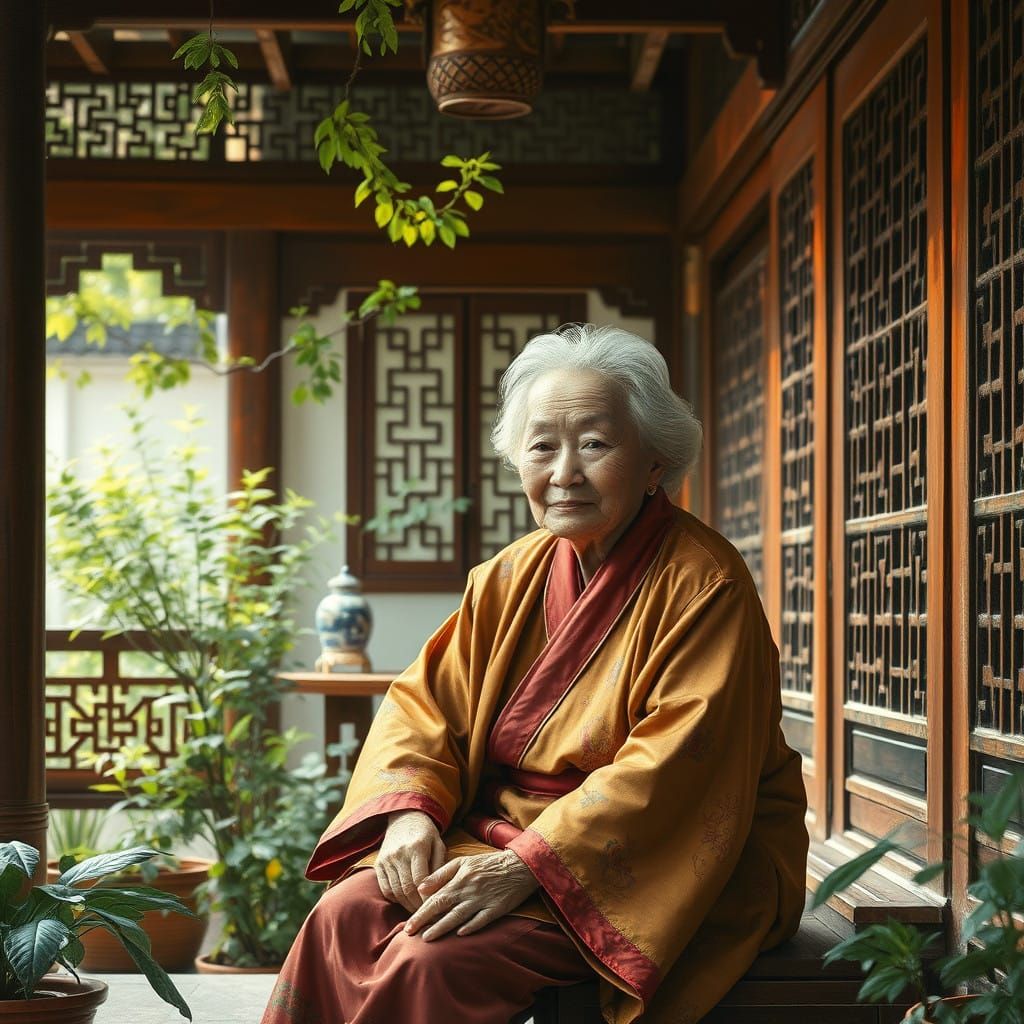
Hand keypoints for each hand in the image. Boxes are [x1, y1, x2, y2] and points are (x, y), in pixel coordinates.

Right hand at [375, 810, 445, 911]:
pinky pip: (385, 888)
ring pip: (395, 891)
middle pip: (407, 889)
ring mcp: (386, 860)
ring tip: (418, 912)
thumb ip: (440, 866)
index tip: (435, 908)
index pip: (420, 881)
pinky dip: (395, 898)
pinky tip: (405, 902)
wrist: (404, 817)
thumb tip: (439, 891)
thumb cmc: (426, 833)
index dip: (427, 898)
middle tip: (427, 915)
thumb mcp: (438, 844)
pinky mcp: (378, 864)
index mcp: (416, 848)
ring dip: (407, 905)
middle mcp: (399, 854)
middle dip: (417, 906)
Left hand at [404, 850, 538, 940]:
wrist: (519, 865)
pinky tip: (460, 934)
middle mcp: (468, 890)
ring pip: (458, 915)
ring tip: (427, 938)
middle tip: (410, 933)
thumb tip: (421, 887)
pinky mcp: (496, 908)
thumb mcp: (463, 862)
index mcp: (459, 878)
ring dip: (442, 927)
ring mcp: (482, 900)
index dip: (420, 911)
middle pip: (443, 907)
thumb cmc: (488, 864)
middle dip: (425, 921)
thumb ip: (441, 874)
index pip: (436, 897)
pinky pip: (482, 919)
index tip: (407, 924)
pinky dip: (471, 926)